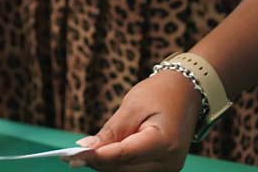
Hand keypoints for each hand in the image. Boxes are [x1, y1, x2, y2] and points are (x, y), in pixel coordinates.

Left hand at [68, 70, 200, 170]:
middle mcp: (169, 162)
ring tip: (83, 154)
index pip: (123, 155)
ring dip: (106, 165)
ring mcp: (168, 168)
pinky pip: (135, 170)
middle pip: (125, 169)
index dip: (97, 157)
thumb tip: (86, 148)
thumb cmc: (159, 94)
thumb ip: (111, 131)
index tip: (73, 155)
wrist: (186, 93)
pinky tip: (101, 154)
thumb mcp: (132, 106)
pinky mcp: (163, 168)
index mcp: (163, 143)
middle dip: (98, 163)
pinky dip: (117, 164)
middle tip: (71, 157)